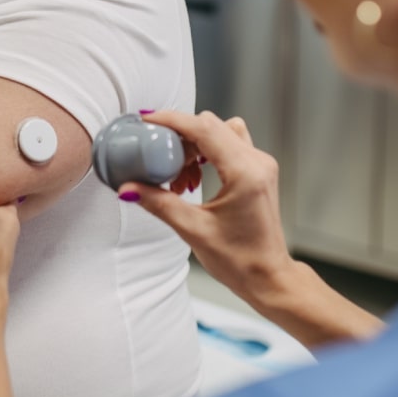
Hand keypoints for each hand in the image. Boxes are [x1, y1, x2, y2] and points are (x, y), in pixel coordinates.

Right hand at [122, 111, 294, 305]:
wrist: (268, 277)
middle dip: (181, 137)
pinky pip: (230, 145)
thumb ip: (159, 203)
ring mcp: (261, 165)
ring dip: (195, 145)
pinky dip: (207, 153)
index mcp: (244, 173)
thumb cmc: (241, 261)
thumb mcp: (193, 230)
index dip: (172, 120)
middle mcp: (257, 163)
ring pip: (221, 132)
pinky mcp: (259, 171)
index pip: (204, 128)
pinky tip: (194, 178)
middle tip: (159, 159)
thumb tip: (129, 188)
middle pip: (211, 126)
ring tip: (179, 176)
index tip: (148, 119)